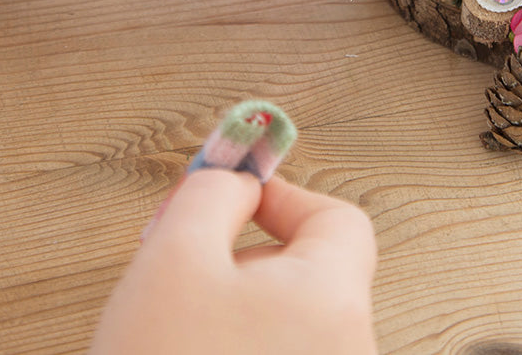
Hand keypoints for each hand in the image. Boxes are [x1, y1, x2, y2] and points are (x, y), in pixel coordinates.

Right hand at [90, 170, 378, 353]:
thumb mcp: (172, 259)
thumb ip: (211, 198)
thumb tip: (236, 183)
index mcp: (333, 302)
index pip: (340, 219)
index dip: (285, 197)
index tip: (233, 197)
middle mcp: (348, 350)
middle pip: (310, 273)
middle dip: (243, 258)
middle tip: (180, 264)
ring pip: (286, 324)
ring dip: (232, 308)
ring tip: (173, 328)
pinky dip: (234, 347)